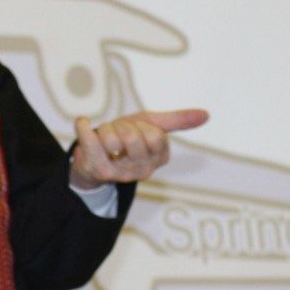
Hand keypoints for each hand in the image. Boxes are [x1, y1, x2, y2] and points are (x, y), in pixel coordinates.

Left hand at [70, 108, 208, 190]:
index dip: (142, 126)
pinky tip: (82, 123)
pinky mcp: (99, 171)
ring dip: (104, 129)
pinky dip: (83, 126)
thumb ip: (177, 121)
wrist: (95, 157)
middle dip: (122, 126)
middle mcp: (143, 170)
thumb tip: (207, 114)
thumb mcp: (153, 125)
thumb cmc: (126, 138)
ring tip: (104, 138)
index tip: (136, 130)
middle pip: (133, 137)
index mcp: (160, 158)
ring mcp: (121, 174)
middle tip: (118, 133)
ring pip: (112, 138)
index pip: (156, 135)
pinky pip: (90, 141)